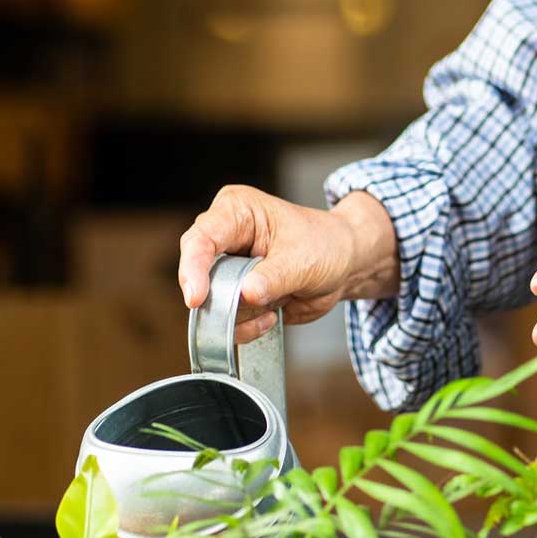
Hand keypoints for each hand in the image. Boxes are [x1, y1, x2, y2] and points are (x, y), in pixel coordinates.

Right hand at [177, 187, 399, 343]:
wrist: (343, 264)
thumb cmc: (325, 245)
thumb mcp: (303, 260)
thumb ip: (272, 278)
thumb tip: (243, 294)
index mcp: (236, 211)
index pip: (200, 239)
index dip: (193, 269)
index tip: (197, 298)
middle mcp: (224, 238)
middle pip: (198, 274)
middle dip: (223, 297)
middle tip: (255, 303)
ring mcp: (226, 268)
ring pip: (211, 303)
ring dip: (242, 313)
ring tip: (275, 303)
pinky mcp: (233, 294)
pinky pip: (224, 321)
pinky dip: (246, 326)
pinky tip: (271, 315)